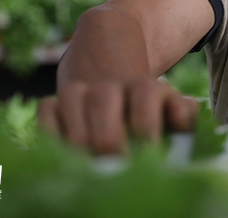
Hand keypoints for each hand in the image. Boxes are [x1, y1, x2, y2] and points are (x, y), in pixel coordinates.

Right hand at [37, 77, 198, 154]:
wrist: (110, 64)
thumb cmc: (147, 106)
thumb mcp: (168, 104)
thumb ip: (181, 112)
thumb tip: (181, 119)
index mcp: (143, 86)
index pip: (144, 95)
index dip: (146, 123)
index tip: (149, 149)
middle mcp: (109, 85)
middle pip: (103, 100)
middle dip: (107, 135)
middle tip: (114, 164)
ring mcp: (80, 90)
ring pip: (71, 98)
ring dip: (77, 134)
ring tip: (86, 163)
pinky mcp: (56, 100)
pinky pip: (46, 109)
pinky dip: (49, 130)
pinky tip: (61, 153)